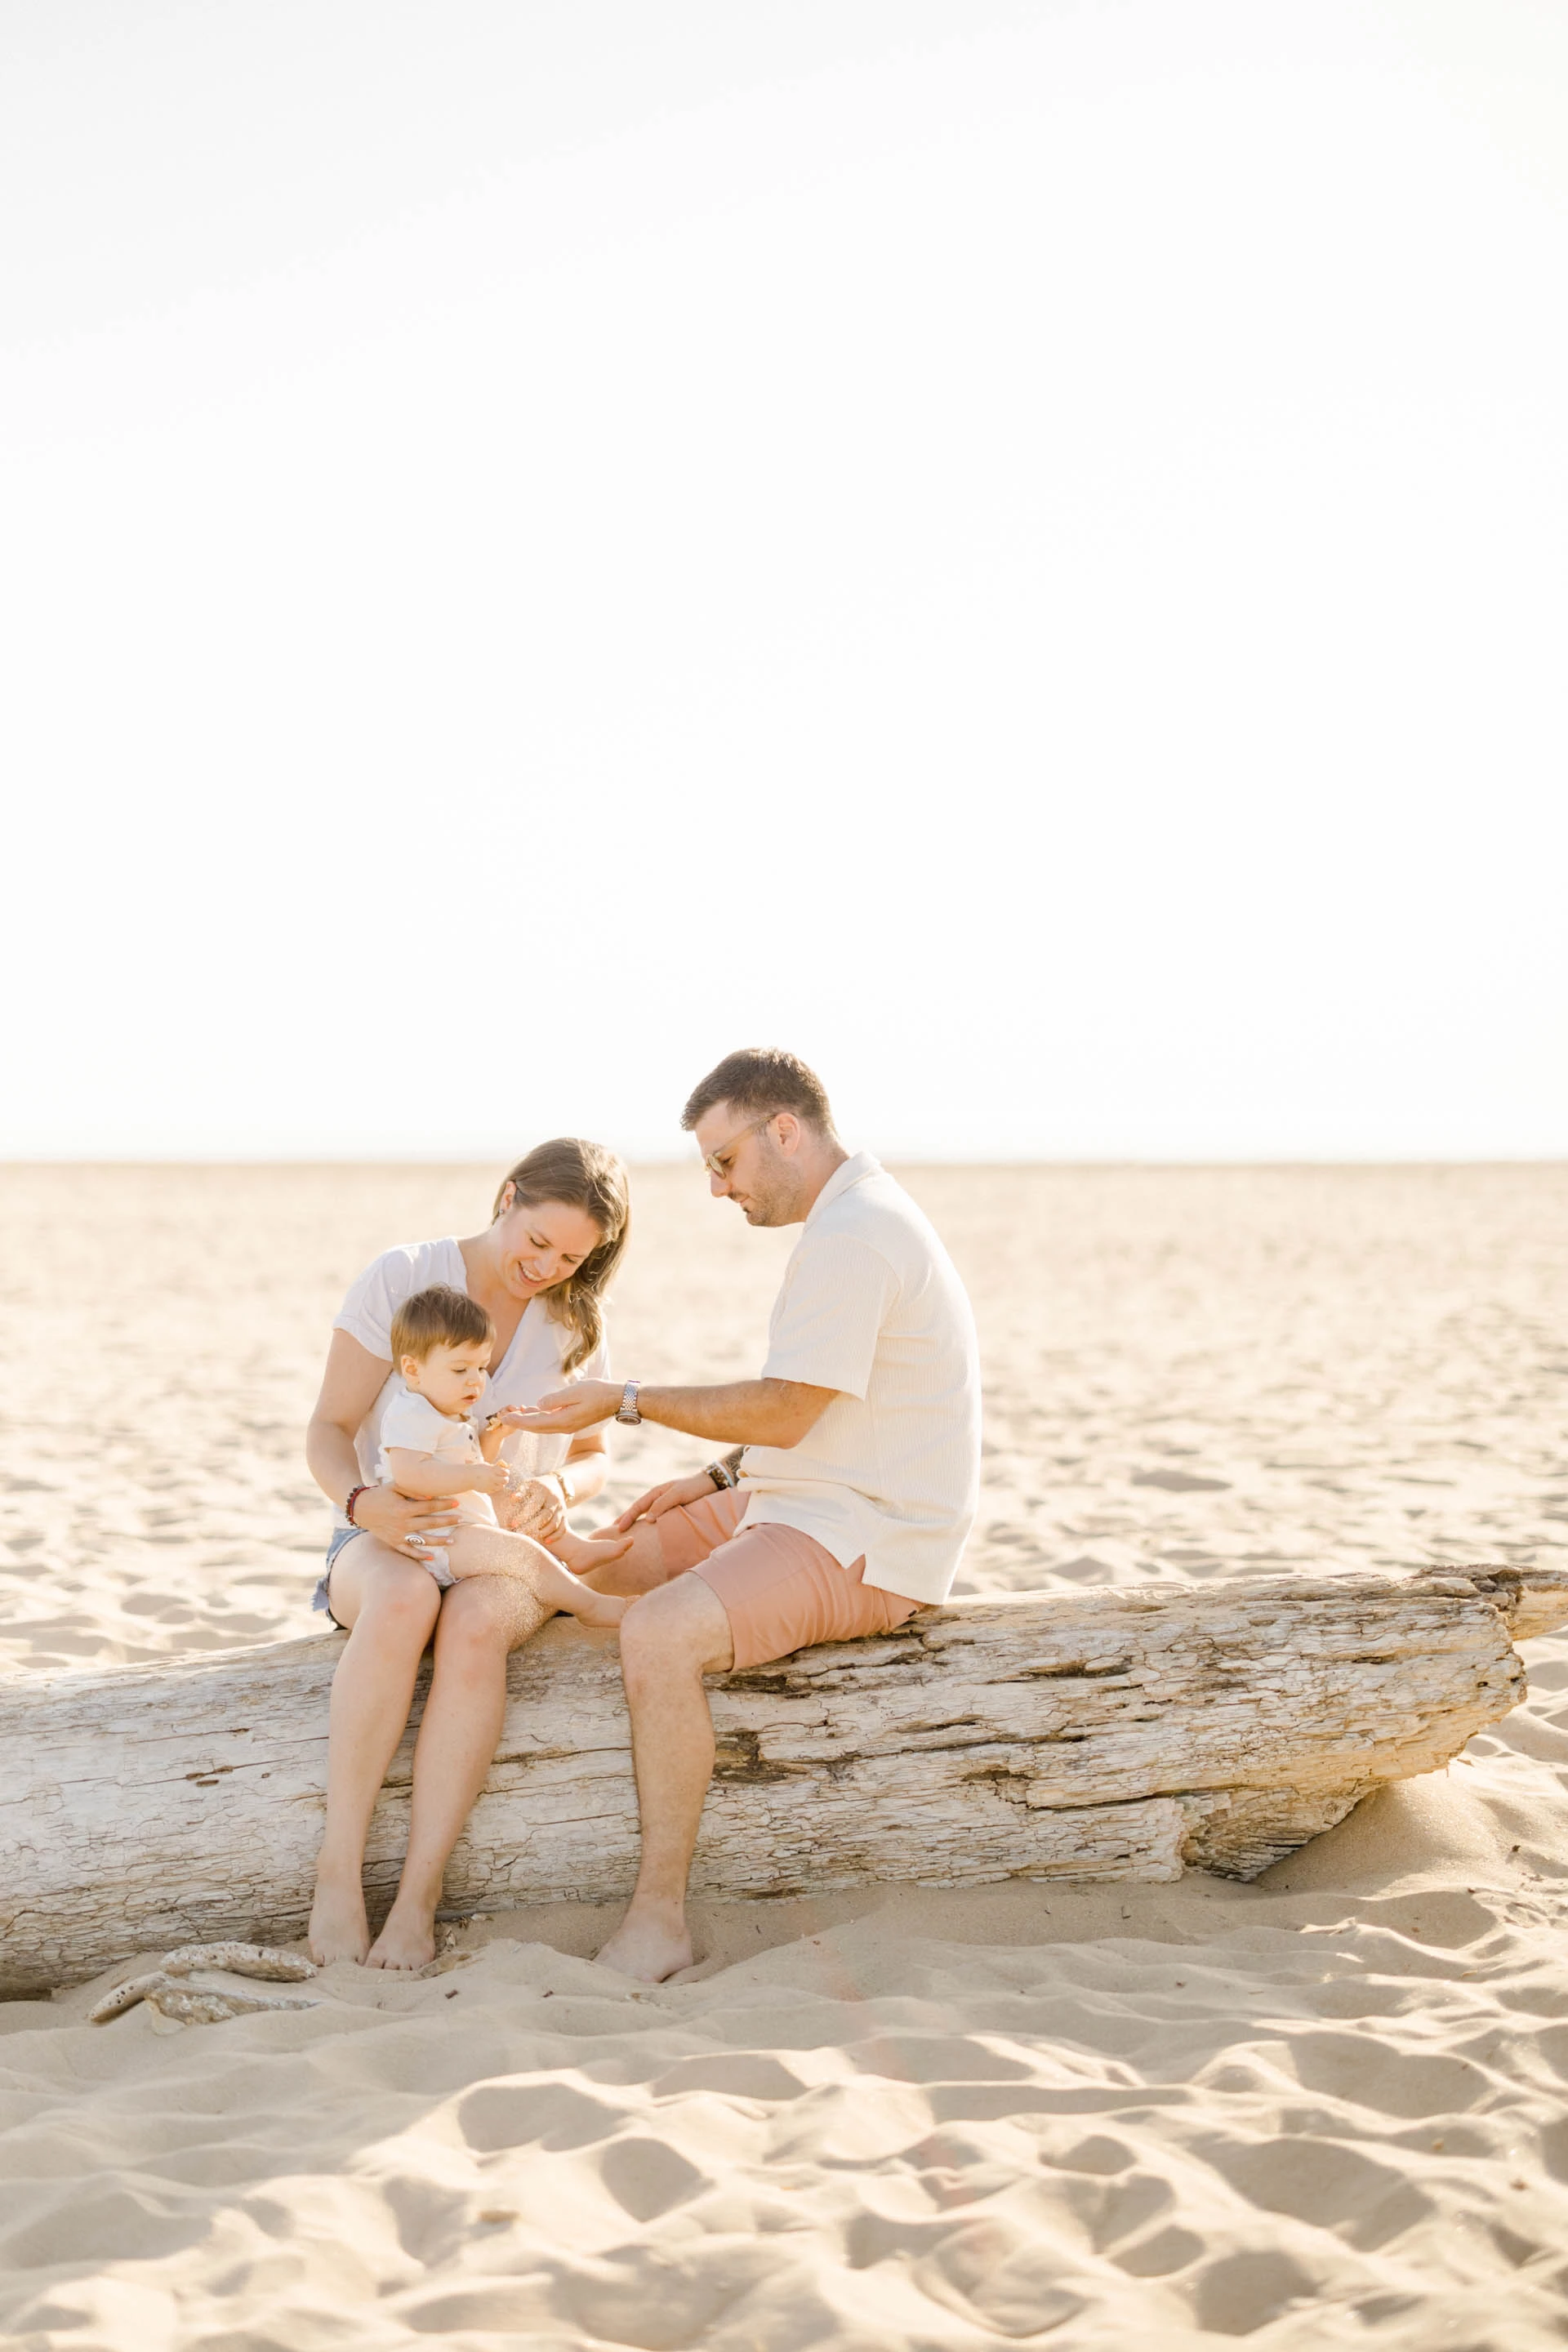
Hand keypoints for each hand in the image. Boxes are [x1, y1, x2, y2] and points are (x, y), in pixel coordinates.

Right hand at [349, 1481, 459, 1560]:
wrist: (360, 1508)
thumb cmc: (380, 1494)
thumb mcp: (395, 1486)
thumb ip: (413, 1490)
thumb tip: (431, 1496)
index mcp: (403, 1508)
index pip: (428, 1507)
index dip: (444, 1505)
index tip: (457, 1503)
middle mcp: (402, 1523)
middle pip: (430, 1523)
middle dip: (447, 1521)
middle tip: (461, 1520)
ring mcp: (398, 1535)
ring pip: (422, 1540)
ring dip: (439, 1541)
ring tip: (453, 1541)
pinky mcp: (393, 1542)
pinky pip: (408, 1551)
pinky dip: (419, 1555)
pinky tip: (431, 1557)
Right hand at [471, 1460, 513, 1497]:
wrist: (468, 1476)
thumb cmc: (478, 1469)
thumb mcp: (487, 1465)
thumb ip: (495, 1467)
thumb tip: (506, 1466)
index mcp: (492, 1470)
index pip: (506, 1472)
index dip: (506, 1472)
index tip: (504, 1472)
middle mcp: (492, 1477)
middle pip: (505, 1480)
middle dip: (505, 1479)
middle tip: (503, 1478)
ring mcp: (490, 1485)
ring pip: (501, 1486)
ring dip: (500, 1484)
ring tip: (496, 1481)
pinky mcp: (487, 1490)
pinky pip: (495, 1490)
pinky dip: (495, 1488)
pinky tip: (491, 1484)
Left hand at [494, 1474, 567, 1543]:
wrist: (554, 1485)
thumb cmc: (535, 1487)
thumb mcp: (527, 1485)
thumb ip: (520, 1491)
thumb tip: (513, 1498)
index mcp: (543, 1491)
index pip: (534, 1505)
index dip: (523, 1515)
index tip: (512, 1524)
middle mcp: (554, 1500)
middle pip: (545, 1516)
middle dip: (532, 1527)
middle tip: (520, 1534)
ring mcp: (561, 1508)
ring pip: (554, 1523)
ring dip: (542, 1533)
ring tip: (530, 1540)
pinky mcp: (565, 1516)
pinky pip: (563, 1528)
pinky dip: (555, 1536)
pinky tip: (546, 1542)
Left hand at [505, 1381, 621, 1435]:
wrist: (616, 1400)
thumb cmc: (598, 1392)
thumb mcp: (575, 1392)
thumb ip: (555, 1400)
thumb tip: (539, 1405)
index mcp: (563, 1421)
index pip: (535, 1422)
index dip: (518, 1420)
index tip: (504, 1417)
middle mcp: (564, 1427)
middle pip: (536, 1427)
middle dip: (519, 1422)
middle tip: (502, 1416)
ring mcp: (568, 1426)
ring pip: (542, 1426)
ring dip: (527, 1421)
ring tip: (514, 1413)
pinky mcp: (571, 1422)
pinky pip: (550, 1422)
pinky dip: (538, 1418)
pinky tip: (532, 1411)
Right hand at [611, 1470, 719, 1531]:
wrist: (710, 1484)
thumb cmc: (694, 1488)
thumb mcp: (678, 1494)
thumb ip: (662, 1505)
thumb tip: (647, 1519)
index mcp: (656, 1493)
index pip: (637, 1507)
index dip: (627, 1518)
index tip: (618, 1529)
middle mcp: (658, 1498)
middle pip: (637, 1510)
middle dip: (625, 1520)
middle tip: (614, 1532)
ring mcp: (664, 1504)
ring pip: (645, 1514)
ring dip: (635, 1523)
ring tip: (626, 1533)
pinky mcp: (671, 1510)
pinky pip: (655, 1518)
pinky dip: (647, 1524)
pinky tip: (646, 1532)